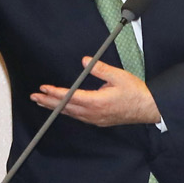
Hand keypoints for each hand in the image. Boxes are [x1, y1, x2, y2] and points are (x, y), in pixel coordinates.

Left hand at [31, 62, 160, 126]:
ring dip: (55, 107)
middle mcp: (93, 113)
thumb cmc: (136, 92)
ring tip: (42, 102)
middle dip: (48, 102)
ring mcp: (95, 119)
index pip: (70, 97)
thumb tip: (85, 61)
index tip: (44, 88)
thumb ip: (100, 69)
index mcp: (97, 102)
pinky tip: (62, 108)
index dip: (55, 93)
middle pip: (66, 108)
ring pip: (70, 114)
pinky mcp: (98, 121)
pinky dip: (67, 112)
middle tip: (34, 97)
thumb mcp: (119, 76)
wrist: (149, 108)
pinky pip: (78, 117)